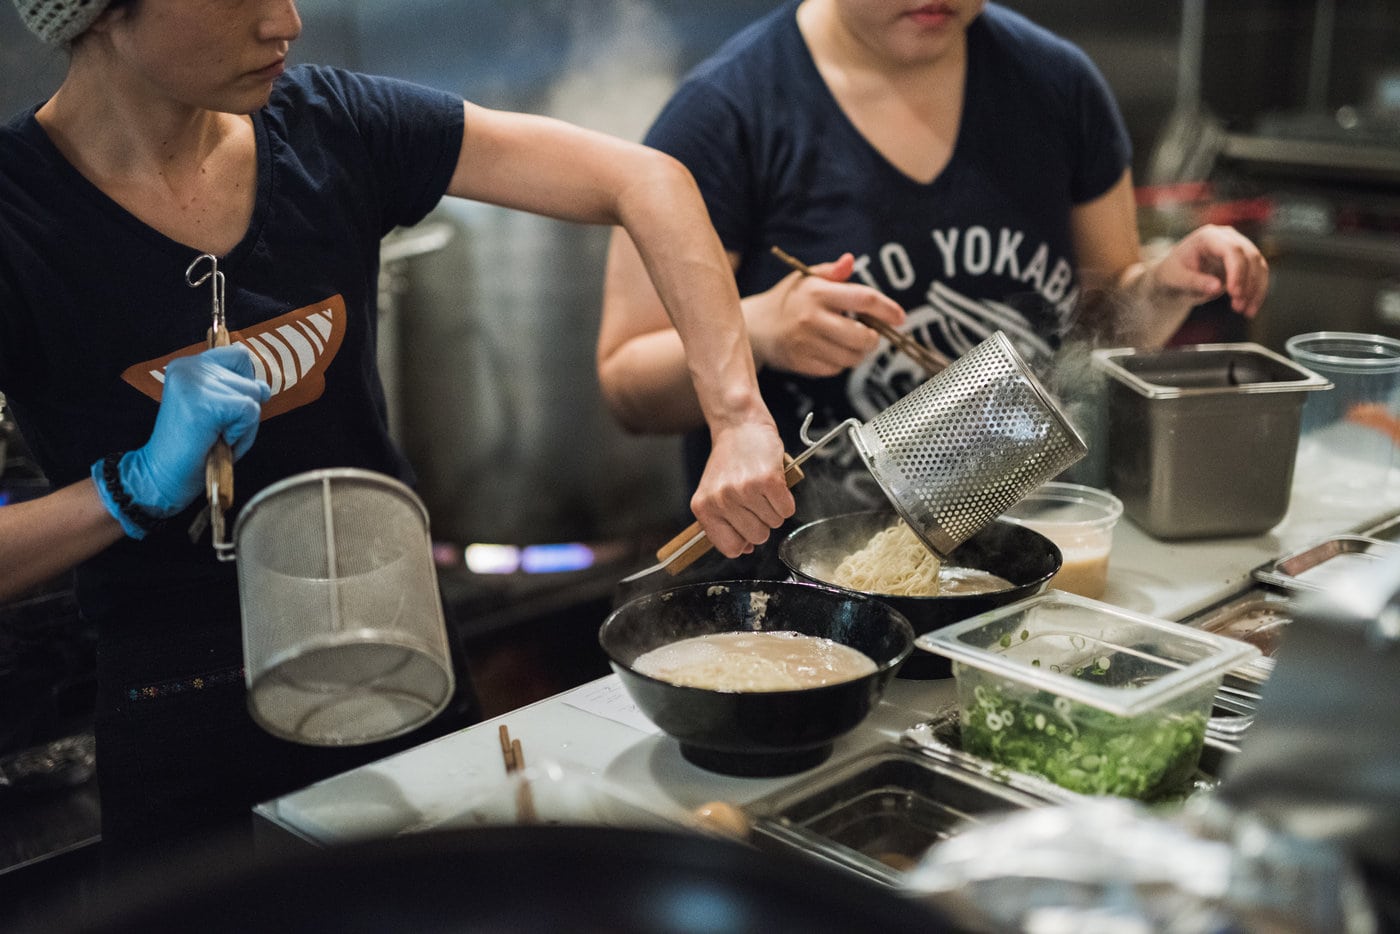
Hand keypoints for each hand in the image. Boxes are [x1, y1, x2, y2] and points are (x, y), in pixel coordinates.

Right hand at [118, 345, 270, 518]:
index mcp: (188, 364)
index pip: (239, 356)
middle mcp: (189, 366)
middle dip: (245, 410)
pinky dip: (242, 433)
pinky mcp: (204, 403)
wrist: (164, 475)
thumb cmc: (196, 445)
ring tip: (217, 436)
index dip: (244, 383)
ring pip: (253, 395)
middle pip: (251, 380)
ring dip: (244, 425)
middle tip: (217, 429)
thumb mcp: (218, 408)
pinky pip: (249, 411)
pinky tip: (218, 440)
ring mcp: (195, 382)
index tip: (225, 408)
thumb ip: (239, 390)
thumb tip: (264, 387)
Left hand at [690, 419, 795, 557]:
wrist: (739, 425)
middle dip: (762, 522)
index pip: (730, 548)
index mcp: (703, 508)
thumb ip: (726, 524)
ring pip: (774, 524)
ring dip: (773, 508)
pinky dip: (786, 500)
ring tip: (762, 487)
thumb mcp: (716, 493)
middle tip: (755, 498)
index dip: (744, 540)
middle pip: (757, 538)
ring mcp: (743, 490)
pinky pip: (787, 510)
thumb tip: (745, 549)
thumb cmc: (730, 461)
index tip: (746, 524)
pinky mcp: (767, 481)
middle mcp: (721, 501)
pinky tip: (774, 483)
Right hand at [746, 253, 906, 375]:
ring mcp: (806, 343)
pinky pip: (835, 369)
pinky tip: (832, 351)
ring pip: (851, 357)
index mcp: (817, 292)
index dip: (887, 309)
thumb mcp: (806, 278)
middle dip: (874, 338)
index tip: (899, 317)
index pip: (863, 299)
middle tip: (871, 334)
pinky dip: (840, 363)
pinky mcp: (802, 363)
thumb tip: (850, 260)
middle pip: (862, 336)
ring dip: (859, 352)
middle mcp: (811, 318)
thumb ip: (832, 272)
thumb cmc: (789, 299)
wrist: (756, 327)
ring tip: (851, 342)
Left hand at [1151, 225, 1268, 317]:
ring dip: (1255, 290)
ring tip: (1245, 311)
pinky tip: (1250, 309)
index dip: (1237, 271)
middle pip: (1250, 256)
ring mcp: (1238, 247)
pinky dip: (1257, 292)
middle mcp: (1227, 238)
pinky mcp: (1244, 261)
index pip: (1231, 249)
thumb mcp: (1176, 279)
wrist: (1174, 276)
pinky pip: (1258, 275)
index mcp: (1208, 236)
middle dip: (1248, 283)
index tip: (1234, 293)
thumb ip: (1195, 282)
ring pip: (1258, 266)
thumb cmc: (1172, 274)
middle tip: (1238, 306)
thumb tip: (1217, 287)